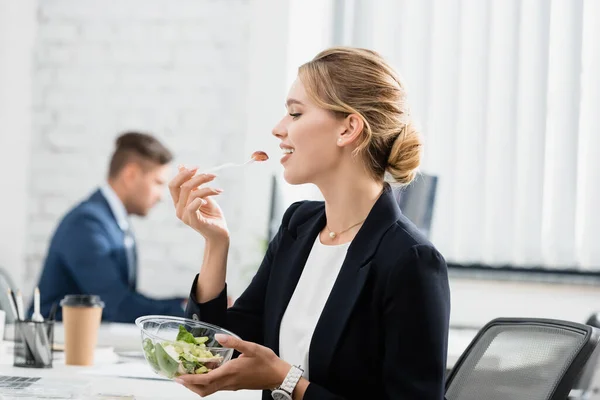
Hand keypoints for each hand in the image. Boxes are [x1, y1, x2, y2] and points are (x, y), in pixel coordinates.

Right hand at [168, 166, 228, 241]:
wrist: (220, 232)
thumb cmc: (211, 214)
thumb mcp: (203, 195)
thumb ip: (193, 184)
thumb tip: (182, 166)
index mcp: (179, 202)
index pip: (173, 185)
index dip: (183, 174)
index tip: (197, 167)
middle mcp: (179, 209)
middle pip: (182, 187)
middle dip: (197, 177)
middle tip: (212, 175)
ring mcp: (185, 216)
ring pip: (192, 194)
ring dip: (208, 188)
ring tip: (219, 190)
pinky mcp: (193, 222)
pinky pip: (192, 207)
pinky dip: (200, 199)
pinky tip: (208, 201)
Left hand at [175, 334, 290, 396]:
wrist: (278, 376)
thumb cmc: (266, 362)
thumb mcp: (251, 347)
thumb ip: (234, 342)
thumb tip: (218, 337)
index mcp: (230, 372)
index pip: (205, 380)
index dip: (190, 380)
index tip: (178, 378)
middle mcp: (228, 382)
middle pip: (203, 390)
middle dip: (189, 385)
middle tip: (179, 376)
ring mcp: (231, 386)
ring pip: (209, 390)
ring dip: (197, 385)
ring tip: (190, 373)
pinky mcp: (235, 386)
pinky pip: (217, 387)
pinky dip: (207, 382)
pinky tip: (208, 370)